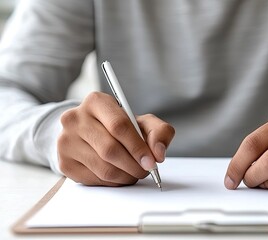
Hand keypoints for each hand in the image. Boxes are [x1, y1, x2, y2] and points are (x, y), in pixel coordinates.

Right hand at [58, 92, 174, 185]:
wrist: (92, 133)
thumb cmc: (121, 127)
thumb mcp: (144, 122)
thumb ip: (160, 132)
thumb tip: (158, 153)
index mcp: (96, 102)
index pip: (119, 126)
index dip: (138, 147)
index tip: (151, 161)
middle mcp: (75, 118)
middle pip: (110, 149)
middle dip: (134, 165)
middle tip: (146, 170)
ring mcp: (66, 141)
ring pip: (104, 168)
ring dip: (126, 176)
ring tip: (134, 172)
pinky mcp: (64, 162)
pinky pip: (95, 179)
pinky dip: (113, 182)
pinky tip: (119, 174)